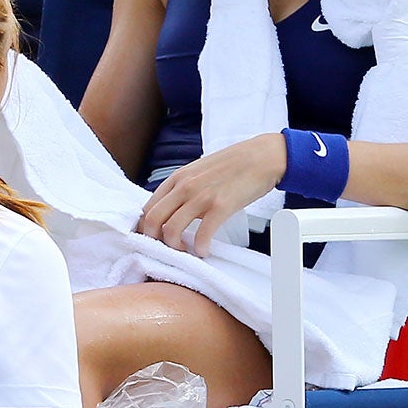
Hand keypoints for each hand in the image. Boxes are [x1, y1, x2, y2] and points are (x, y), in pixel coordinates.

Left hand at [137, 134, 285, 255]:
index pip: (147, 208)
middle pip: (152, 220)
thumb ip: (182, 188)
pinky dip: (199, 248)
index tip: (155, 240)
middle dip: (155, 241)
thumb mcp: (198, 171)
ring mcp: (201, 196)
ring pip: (171, 230)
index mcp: (176, 178)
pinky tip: (204, 250)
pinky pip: (201, 235)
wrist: (261, 156)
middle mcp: (184, 186)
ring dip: (175, 248)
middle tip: (168, 249)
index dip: (146, 229)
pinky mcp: (220, 206)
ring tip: (187, 251)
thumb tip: (171, 210)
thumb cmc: (232, 165)